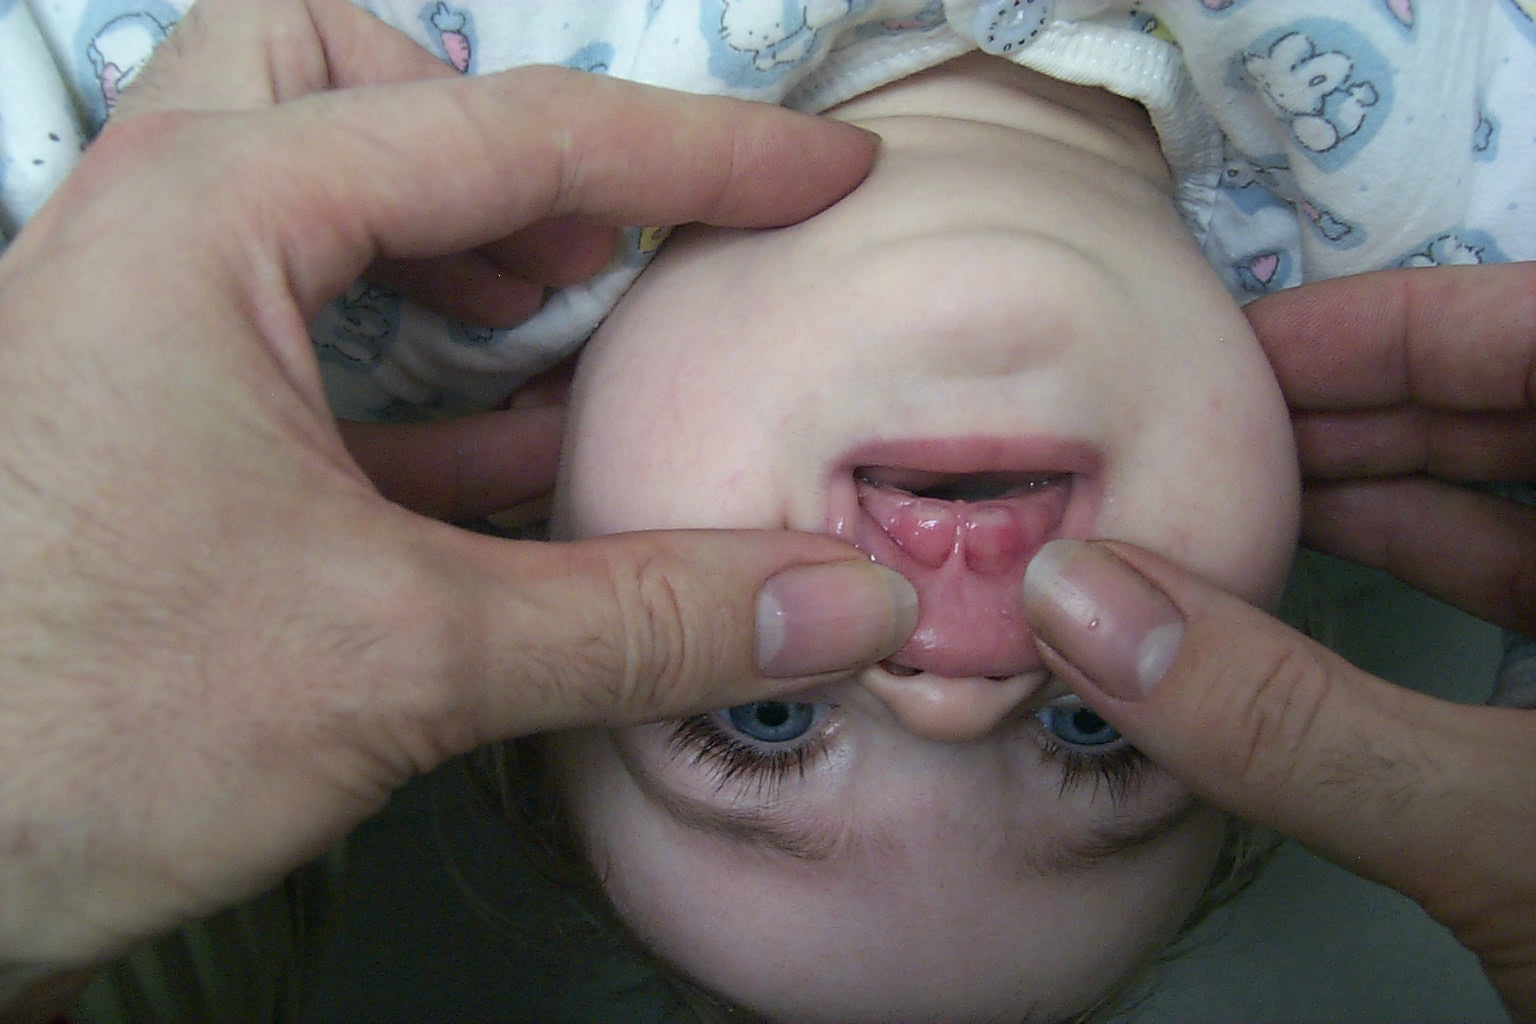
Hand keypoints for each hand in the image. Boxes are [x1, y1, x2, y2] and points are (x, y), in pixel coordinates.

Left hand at [0, 0, 917, 996]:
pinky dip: (417, 377)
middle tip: (577, 247)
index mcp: (205, 223)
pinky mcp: (137, 441)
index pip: (507, 131)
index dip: (699, 154)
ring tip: (556, 336)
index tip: (822, 174)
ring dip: (450, 255)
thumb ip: (643, 620)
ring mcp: (128, 340)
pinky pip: (298, 348)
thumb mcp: (400, 660)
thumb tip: (850, 601)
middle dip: (478, 134)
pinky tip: (507, 460)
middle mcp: (149, 243)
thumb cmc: (71, 730)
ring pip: (299, 200)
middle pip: (327, 73)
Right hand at [1021, 264, 1535, 1021]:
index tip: (1240, 347)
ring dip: (1381, 492)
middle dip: (1363, 408)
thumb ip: (1293, 722)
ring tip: (1233, 499)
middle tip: (1205, 428)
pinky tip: (1312, 581)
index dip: (1400, 323)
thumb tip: (1084, 604)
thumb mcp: (1513, 844)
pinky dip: (1427, 571)